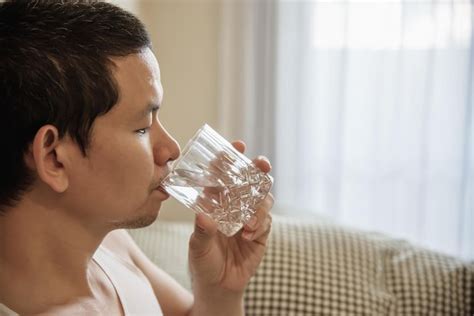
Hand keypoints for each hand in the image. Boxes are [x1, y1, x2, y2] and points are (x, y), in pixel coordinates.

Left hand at [187, 140, 273, 293]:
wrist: (219, 285)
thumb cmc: (203, 261)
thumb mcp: (197, 246)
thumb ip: (202, 232)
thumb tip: (203, 216)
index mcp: (216, 201)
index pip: (224, 174)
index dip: (231, 158)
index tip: (237, 145)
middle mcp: (235, 204)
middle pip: (251, 180)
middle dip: (258, 168)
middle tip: (261, 163)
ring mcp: (250, 216)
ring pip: (263, 198)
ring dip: (259, 204)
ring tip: (248, 222)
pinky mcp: (261, 231)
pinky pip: (267, 221)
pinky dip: (260, 224)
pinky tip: (249, 234)